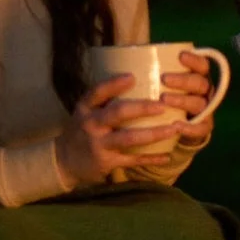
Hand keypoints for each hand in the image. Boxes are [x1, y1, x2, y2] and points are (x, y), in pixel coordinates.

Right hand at [55, 74, 193, 185]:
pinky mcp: (107, 162)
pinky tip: (167, 155)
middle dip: (143, 108)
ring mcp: (99, 144)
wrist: (64, 162)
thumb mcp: (85, 112)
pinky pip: (133, 160)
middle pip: (118, 113)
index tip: (132, 77)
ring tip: (174, 128)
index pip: (97, 92)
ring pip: (130, 138)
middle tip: (163, 105)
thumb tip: (136, 78)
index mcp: (86, 108)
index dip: (114, 84)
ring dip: (154, 133)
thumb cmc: (82, 130)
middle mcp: (91, 124)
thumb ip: (104, 100)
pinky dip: (151, 158)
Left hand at [159, 49, 217, 149]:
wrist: (168, 128)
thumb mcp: (156, 81)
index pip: (202, 65)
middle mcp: (204, 92)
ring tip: (164, 99)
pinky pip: (202, 128)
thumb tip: (128, 48)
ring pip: (200, 104)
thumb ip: (149, 68)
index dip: (194, 60)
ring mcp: (205, 110)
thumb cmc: (160, 97)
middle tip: (164, 79)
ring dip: (183, 100)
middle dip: (184, 80)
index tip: (180, 55)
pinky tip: (176, 125)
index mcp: (197, 77)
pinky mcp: (202, 127)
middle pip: (201, 83)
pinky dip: (191, 127)